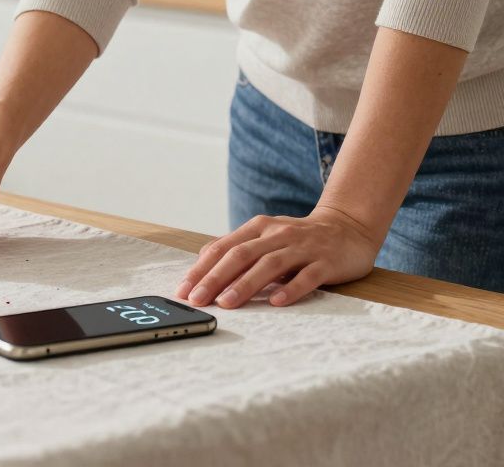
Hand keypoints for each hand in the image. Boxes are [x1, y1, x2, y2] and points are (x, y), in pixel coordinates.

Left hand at [175, 205, 384, 307]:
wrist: (349, 228)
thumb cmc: (298, 238)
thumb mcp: (265, 236)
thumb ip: (237, 247)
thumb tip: (202, 260)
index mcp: (258, 227)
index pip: (223, 248)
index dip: (201, 269)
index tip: (183, 290)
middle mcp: (277, 234)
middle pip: (241, 255)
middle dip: (215, 278)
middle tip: (197, 300)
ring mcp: (303, 247)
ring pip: (269, 265)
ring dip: (245, 285)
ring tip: (226, 303)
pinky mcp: (326, 262)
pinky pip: (307, 277)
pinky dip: (291, 289)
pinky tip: (276, 303)